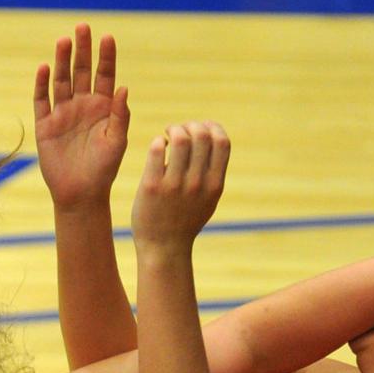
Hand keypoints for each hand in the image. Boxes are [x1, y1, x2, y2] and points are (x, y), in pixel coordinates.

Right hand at [33, 23, 129, 209]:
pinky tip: (44, 67)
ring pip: (61, 81)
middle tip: (83, 27)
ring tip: (64, 41)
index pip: (105, 75)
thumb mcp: (117, 142)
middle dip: (82, 50)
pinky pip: (42, 100)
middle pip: (81, 71)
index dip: (106, 57)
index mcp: (104, 107)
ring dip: (62, 61)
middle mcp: (83, 105)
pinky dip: (42, 84)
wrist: (80, 194)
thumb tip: (124, 87)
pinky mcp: (45, 125)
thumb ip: (120, 115)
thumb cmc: (103, 169)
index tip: (108, 38)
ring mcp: (63, 113)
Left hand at [131, 122, 230, 248]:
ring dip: (174, 129)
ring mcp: (174, 185)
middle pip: (201, 135)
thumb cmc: (185, 220)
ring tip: (168, 135)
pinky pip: (157, 150)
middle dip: (191, 125)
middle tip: (180, 131)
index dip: (212, 127)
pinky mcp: (151, 186)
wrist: (164, 247)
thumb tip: (212, 137)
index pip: (222, 142)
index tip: (201, 129)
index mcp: (214, 184)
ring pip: (179, 139)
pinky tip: (158, 146)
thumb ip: (213, 172)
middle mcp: (197, 183)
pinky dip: (159, 141)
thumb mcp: (208, 199)